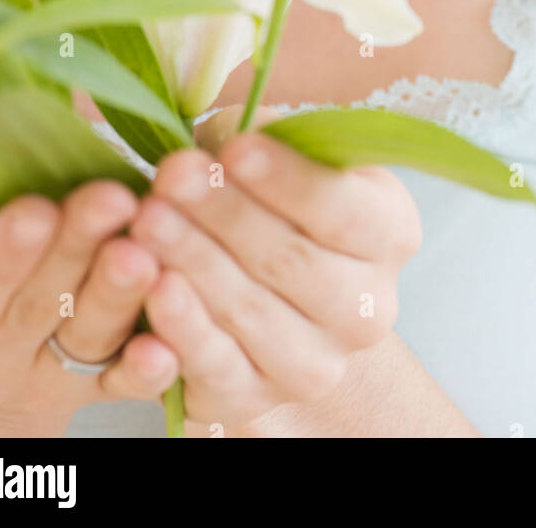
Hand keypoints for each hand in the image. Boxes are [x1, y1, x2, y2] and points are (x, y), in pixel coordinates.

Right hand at [0, 169, 178, 431]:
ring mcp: (47, 376)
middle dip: (78, 249)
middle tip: (115, 201)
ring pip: (88, 339)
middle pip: (37, 305)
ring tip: (146, 254)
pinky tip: (167, 346)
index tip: (37, 212)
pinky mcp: (98, 385)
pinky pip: (124, 382)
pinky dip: (146, 368)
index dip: (0, 254)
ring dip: (121, 296)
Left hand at [128, 106, 421, 429]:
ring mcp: (317, 363)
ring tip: (147, 219)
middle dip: (225, 215)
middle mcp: (367, 308)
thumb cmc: (270, 199)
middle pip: (294, 261)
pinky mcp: (258, 401)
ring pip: (253, 314)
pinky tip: (155, 291)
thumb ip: (262, 137)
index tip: (233, 148)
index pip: (342, 208)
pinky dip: (185, 332)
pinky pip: (219, 371)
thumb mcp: (282, 153)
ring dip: (196, 263)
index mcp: (388, 233)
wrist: (263, 289)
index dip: (286, 179)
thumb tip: (231, 133)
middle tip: (169, 175)